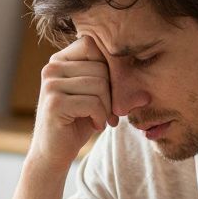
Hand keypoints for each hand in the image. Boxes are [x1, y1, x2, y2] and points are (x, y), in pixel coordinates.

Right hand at [29, 36, 118, 170]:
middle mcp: (51, 68)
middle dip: (112, 94)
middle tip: (109, 113)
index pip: (93, 45)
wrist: (54, 153)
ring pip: (100, 85)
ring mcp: (51, 85)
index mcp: (59, 60)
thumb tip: (146, 95)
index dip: (109, 68)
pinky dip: (100, 117)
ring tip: (101, 119)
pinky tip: (95, 125)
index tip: (109, 92)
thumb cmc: (77, 122)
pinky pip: (93, 103)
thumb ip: (113, 82)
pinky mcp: (55, 103)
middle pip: (100, 68)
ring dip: (107, 108)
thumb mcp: (95, 97)